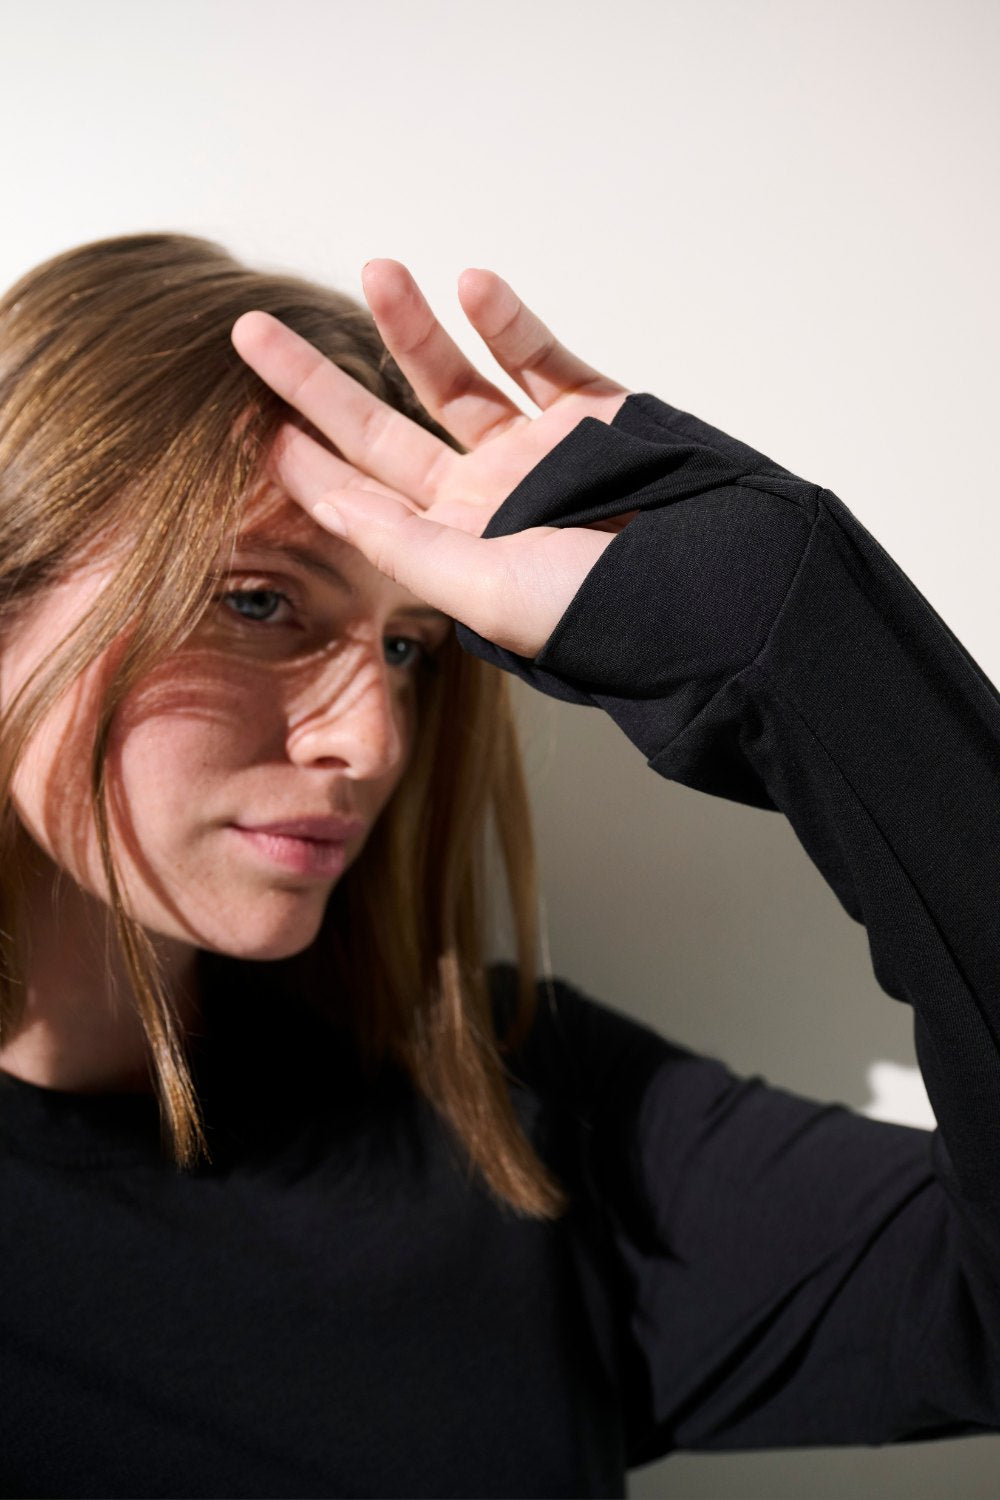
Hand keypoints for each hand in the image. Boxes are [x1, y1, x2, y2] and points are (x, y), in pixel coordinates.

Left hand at [231, 262, 634, 657]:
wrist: (718, 591)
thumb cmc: (599, 612)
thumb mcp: (485, 592)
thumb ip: (407, 546)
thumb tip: (331, 503)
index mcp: (454, 546)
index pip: (361, 497)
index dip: (304, 462)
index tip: (249, 422)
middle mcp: (485, 495)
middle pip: (382, 427)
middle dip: (315, 380)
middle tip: (250, 331)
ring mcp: (536, 448)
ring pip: (454, 376)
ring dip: (410, 326)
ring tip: (376, 272)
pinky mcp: (592, 411)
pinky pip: (539, 354)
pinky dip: (507, 320)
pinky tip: (472, 287)